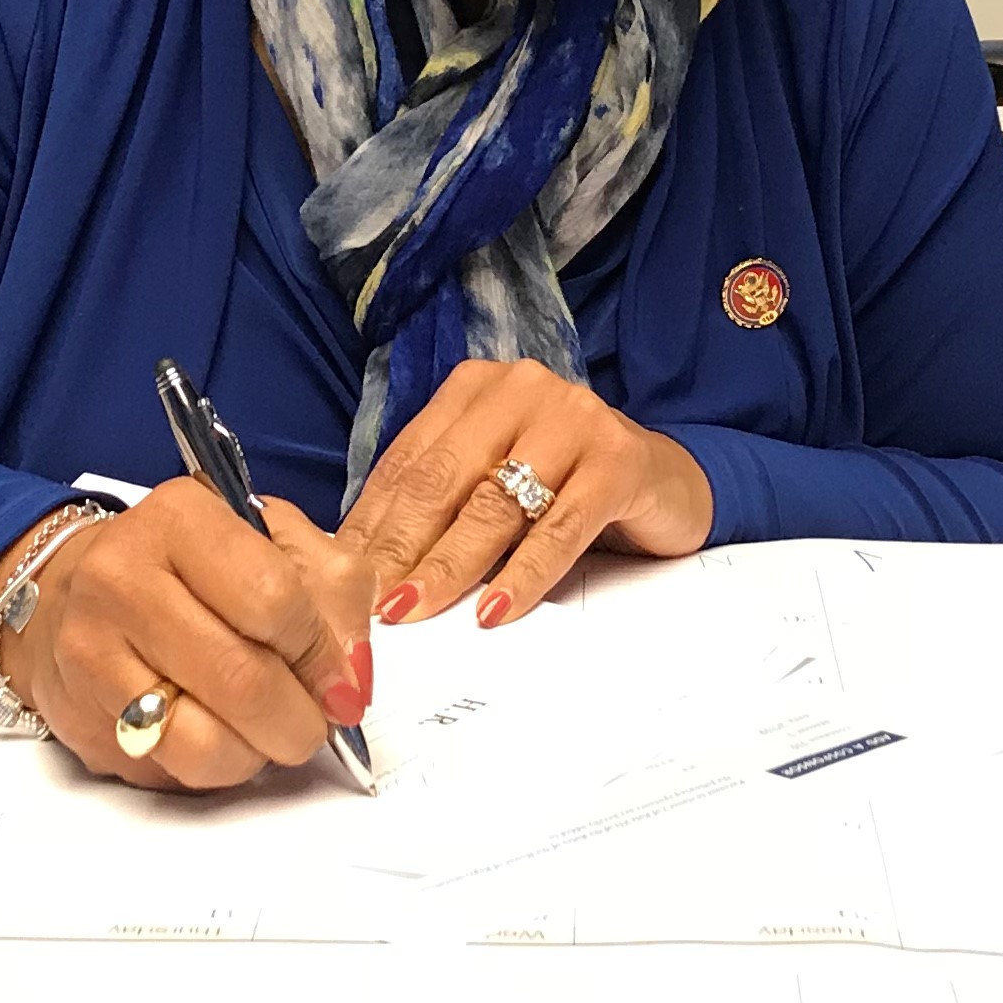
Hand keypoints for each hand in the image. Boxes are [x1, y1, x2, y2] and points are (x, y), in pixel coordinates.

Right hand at [0, 484, 373, 791]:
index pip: (273, 599)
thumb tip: (351, 681)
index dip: (323, 655)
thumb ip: (334, 596)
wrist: (82, 591)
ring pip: (202, 744)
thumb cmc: (193, 567)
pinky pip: (169, 771)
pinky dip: (211, 768)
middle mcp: (121, 579)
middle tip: (313, 723)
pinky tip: (214, 732)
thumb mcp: (275, 544)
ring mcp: (90, 654)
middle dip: (299, 720)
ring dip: (255, 754)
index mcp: (180, 519)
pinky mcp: (80, 719)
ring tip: (262, 731)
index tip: (341, 682)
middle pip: (240, 681)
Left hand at [343, 358, 713, 628]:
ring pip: (495, 504)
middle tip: (364, 607)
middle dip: (399, 549)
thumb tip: (361, 569)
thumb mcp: (495, 486)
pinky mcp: (618, 461)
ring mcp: (573, 419)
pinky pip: (560, 527)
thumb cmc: (564, 490)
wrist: (666, 483)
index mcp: (475, 390)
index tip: (335, 581)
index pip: (407, 463)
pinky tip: (494, 612)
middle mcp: (521, 390)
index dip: (369, 525)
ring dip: (450, 566)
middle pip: (443, 481)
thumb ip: (439, 509)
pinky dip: (523, 575)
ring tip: (414, 611)